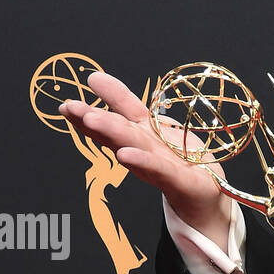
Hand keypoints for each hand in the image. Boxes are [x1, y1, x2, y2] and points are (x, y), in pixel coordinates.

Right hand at [59, 72, 234, 251]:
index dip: (87, 112)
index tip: (66, 105)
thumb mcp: (153, 123)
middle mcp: (144, 151)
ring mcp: (159, 166)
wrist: (207, 195)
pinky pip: (159, 169)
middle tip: (71, 108)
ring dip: (111, 133)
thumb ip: (124, 103)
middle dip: (94, 120)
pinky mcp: (179, 180)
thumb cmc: (180, 158)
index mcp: (138, 135)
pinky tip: (125, 155)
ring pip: (133, 146)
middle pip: (117, 133)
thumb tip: (94, 78)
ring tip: (91, 120)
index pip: (111, 120)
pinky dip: (142, 161)